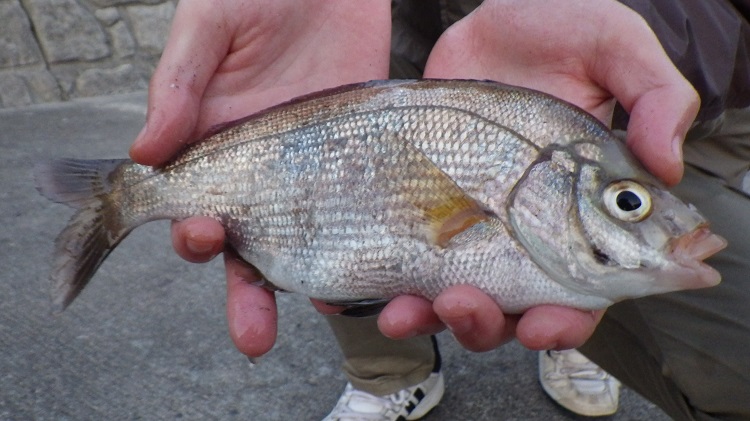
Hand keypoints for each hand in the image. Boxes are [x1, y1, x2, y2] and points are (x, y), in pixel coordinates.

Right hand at [129, 0, 390, 356]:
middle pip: (250, 248)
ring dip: (310, 283)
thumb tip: (145, 155)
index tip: (202, 238)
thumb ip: (181, 83)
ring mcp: (315, 171)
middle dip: (248, 295)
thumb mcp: (210, 27)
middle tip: (253, 336)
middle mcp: (264, 172)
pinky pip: (360, 211)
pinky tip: (375, 273)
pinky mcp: (361, 159)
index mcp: (216, 147)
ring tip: (324, 310)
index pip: (194, 208)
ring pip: (308, 242)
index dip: (193, 234)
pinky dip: (365, 245)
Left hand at [374, 0, 698, 351]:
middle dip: (486, 322)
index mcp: (583, 212)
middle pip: (511, 306)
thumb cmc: (561, 27)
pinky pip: (407, 258)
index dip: (567, 317)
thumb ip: (654, 96)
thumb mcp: (614, 45)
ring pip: (454, 294)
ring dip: (431, 315)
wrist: (493, 13)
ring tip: (407, 310)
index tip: (544, 324)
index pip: (584, 287)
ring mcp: (472, 220)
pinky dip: (390, 286)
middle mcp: (526, 229)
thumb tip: (667, 165)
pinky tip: (375, 295)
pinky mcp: (425, 205)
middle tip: (465, 305)